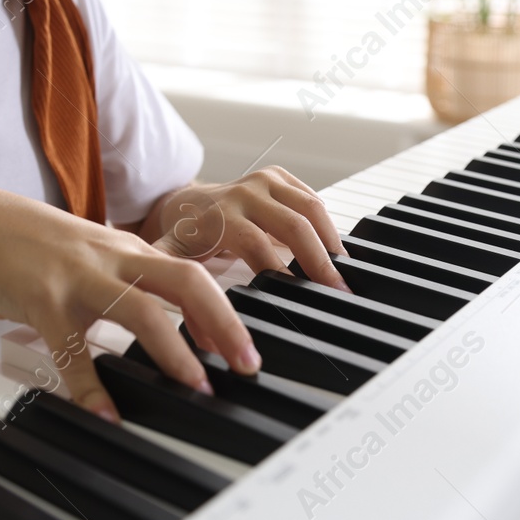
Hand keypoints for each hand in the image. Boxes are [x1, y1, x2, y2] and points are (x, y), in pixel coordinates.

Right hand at [0, 187, 259, 421]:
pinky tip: (105, 414)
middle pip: (185, 281)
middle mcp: (111, 258)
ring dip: (174, 352)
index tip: (242, 350)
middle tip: (244, 365)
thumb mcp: (92, 254)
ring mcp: (78, 276)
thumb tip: (174, 320)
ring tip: (194, 387)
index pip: (193, 273)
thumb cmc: (35, 247)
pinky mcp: (42, 298)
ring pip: (141, 309)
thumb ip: (131, 278)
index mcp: (127, 249)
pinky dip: (91, 386)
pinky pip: (74, 348)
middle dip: (222, 324)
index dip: (224, 311)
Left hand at [151, 167, 350, 291]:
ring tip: (346, 273)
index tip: (298, 299)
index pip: (255, 242)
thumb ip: (184, 298)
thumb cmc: (185, 239)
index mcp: (218, 215)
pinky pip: (313, 199)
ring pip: (311, 208)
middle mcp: (243, 193)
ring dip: (332, 242)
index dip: (279, 271)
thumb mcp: (174, 266)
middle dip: (319, 261)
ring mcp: (263, 180)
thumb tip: (207, 342)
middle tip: (339, 292)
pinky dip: (328, 225)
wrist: (185, 202)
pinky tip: (336, 252)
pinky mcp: (279, 176)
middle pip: (293, 224)